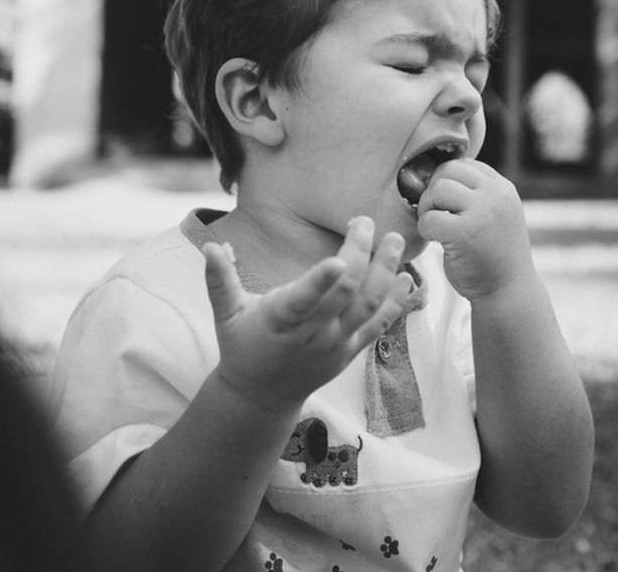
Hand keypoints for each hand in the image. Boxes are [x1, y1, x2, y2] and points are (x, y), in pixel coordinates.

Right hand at [202, 217, 411, 412]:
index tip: (339, 258)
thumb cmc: (242, 346)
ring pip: (369, 306)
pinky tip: (408, 276)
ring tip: (394, 240)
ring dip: (386, 271)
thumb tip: (210, 245)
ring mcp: (336, 344)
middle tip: (365, 221)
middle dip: (360, 255)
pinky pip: (380, 325)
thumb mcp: (225, 314)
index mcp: (280, 322)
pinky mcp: (351, 350)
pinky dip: (397, 301)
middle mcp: (312, 335)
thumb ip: (219, 279)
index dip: (321, 281)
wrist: (261, 396)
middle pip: (344, 294)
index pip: (303, 300)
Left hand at [417, 159, 533, 300]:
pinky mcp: (465, 233)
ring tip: (437, 227)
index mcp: (503, 188)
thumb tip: (430, 174)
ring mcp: (482, 212)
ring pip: (437, 189)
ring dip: (427, 208)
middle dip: (434, 191)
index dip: (447, 181)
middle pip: (448, 171)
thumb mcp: (494, 214)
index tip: (446, 204)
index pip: (465, 164)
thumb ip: (476, 193)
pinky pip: (429, 218)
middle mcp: (496, 195)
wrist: (507, 290)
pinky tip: (437, 241)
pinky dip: (425, 229)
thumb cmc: (493, 254)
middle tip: (436, 214)